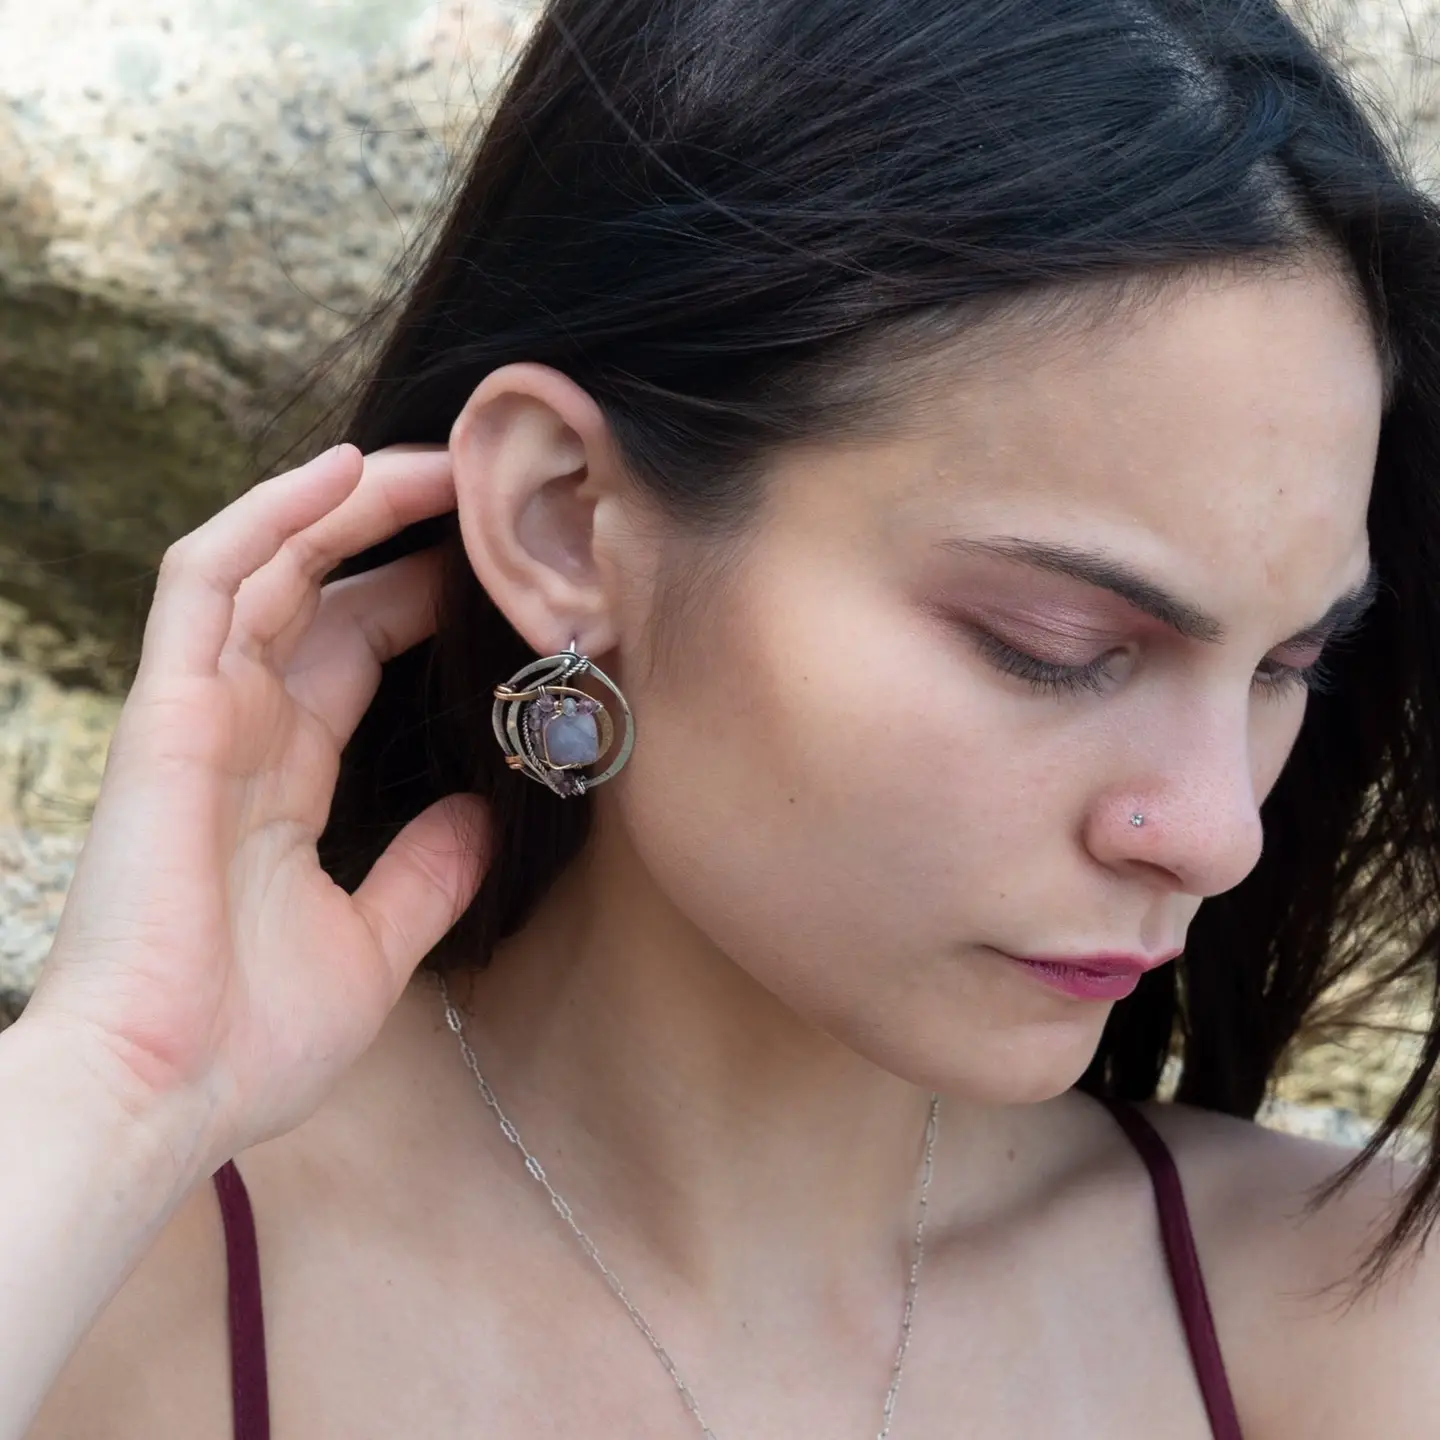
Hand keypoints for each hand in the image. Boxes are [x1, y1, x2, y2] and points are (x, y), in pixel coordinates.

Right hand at [21, 444, 487, 1176]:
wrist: (161, 1095)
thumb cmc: (251, 1040)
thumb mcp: (373, 945)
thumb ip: (426, 875)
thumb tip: (483, 816)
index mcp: (284, 777)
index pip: (357, 654)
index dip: (419, 601)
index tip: (497, 572)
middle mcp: (241, 729)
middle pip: (324, 595)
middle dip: (399, 534)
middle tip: (483, 491)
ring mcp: (199, 710)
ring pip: (271, 564)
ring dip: (349, 502)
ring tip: (439, 457)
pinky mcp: (167, 708)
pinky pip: (208, 580)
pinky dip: (271, 519)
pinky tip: (344, 470)